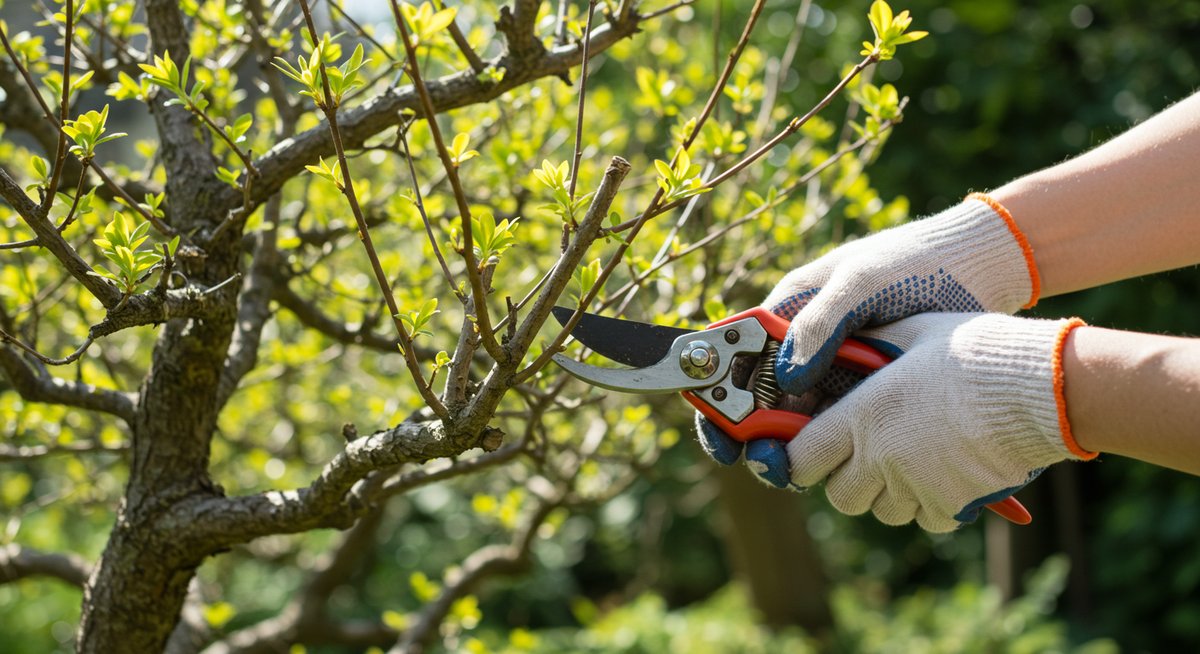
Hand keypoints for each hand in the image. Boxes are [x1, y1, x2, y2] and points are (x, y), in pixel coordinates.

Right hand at [698, 194, 1038, 485]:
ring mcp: (834, 375)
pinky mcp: (866, 396)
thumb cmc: (912, 262)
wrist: (977, 270)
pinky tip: (848, 464)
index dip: (717, 399)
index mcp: (786, 315)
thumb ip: (820, 323)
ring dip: (796, 450)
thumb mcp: (862, 282)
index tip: (724, 438)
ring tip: (808, 469)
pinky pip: (838, 429)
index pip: (732, 359)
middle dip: (757, 437)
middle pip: (759, 402)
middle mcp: (802, 349)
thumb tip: (784, 378)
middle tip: (773, 464)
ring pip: (798, 423)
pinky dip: (836, 449)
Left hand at [788, 312, 1093, 531]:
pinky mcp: (952, 506)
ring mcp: (917, 486)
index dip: (798, 459)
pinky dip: (929, 503)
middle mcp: (880, 457)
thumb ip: (866, 347)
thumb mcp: (910, 333)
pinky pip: (926, 518)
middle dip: (845, 479)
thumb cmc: (973, 350)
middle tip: (865, 455)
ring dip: (888, 492)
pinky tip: (946, 470)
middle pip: (840, 496)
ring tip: (912, 457)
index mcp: (861, 415)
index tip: (807, 450)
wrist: (1040, 386)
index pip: (801, 460)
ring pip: (883, 510)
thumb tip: (836, 346)